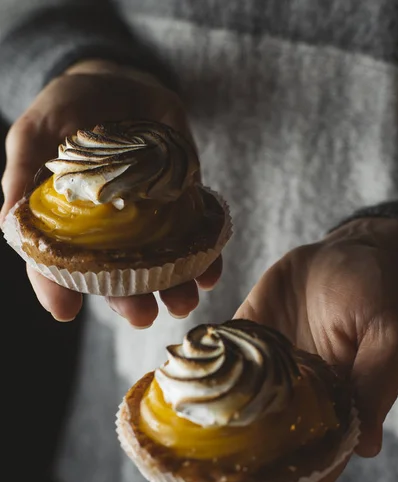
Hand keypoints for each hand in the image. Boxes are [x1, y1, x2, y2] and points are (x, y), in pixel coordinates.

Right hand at [0, 59, 221, 324]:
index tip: (64, 310)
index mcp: (66, 222)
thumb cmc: (69, 107)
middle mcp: (107, 231)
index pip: (57, 263)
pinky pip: (195, 236)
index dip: (57, 287)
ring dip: (173, 287)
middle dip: (129, 299)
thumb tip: (9, 218)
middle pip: (116, 275)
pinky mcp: (180, 204)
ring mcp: (147, 220)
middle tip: (141, 317)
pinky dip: (206, 256)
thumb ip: (22, 170)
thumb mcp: (36, 131)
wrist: (121, 82)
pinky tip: (210, 272)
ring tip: (183, 302)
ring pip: (159, 265)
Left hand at [149, 216, 397, 481]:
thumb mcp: (386, 331)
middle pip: (253, 464)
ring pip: (223, 433)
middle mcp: (291, 405)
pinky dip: (181, 405)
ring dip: (191, 466)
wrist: (345, 251)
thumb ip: (375, 381)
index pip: (302, 472)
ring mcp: (259, 378)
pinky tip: (153, 427)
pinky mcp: (237, 345)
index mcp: (331, 413)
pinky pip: (205, 379)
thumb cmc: (376, 289)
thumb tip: (365, 447)